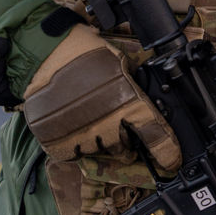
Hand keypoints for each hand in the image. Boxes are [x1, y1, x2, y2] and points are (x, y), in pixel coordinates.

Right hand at [22, 24, 180, 170]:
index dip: (166, 153)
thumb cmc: (83, 53)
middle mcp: (108, 124)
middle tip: (111, 120)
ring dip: (97, 139)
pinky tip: (72, 124)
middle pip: (124, 148)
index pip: (155, 136)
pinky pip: (73, 154)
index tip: (170, 162)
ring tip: (88, 116)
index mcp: (128, 104)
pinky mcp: (58, 142)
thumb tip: (144, 101)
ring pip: (99, 151)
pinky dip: (73, 143)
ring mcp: (82, 136)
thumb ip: (133, 87)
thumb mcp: (120, 63)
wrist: (44, 52)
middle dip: (122, 138)